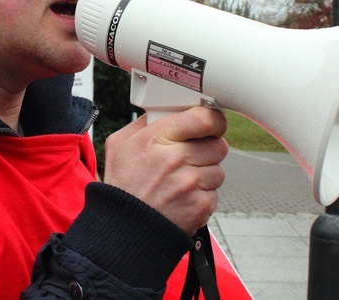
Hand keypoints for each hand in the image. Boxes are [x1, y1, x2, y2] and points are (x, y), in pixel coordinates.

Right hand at [102, 106, 227, 235]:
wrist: (124, 227)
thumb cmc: (122, 186)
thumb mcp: (120, 144)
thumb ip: (143, 123)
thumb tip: (162, 111)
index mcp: (157, 139)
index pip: (203, 118)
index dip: (213, 120)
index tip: (212, 123)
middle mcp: (176, 159)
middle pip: (218, 145)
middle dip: (209, 148)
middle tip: (193, 155)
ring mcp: (191, 184)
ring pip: (218, 170)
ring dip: (206, 173)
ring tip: (183, 179)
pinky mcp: (201, 205)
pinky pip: (215, 193)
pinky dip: (203, 195)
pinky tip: (183, 197)